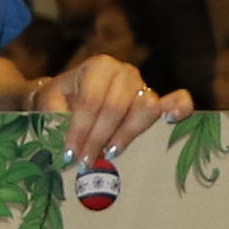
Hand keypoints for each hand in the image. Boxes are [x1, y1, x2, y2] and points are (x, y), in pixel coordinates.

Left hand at [37, 49, 169, 169]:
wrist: (72, 95)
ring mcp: (143, 84)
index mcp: (97, 67)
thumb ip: (56, 118)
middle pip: (117, 106)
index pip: (91, 100)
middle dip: (99, 137)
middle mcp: (123, 72)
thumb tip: (68, 145)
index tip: (71, 154)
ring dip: (126, 135)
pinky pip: (177, 100)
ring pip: (144, 108)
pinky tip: (171, 121)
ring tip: (110, 153)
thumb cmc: (62, 99)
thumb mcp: (51, 103)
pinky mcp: (157, 99)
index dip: (81, 129)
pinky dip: (178, 108)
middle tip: (86, 160)